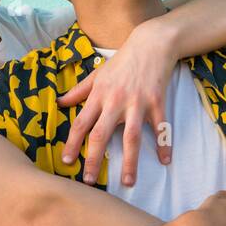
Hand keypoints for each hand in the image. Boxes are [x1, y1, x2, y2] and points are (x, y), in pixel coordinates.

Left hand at [57, 18, 175, 185]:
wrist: (151, 44)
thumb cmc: (123, 60)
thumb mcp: (98, 73)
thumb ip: (79, 90)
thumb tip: (61, 103)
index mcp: (99, 95)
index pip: (81, 123)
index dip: (73, 143)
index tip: (67, 161)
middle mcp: (116, 101)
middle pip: (101, 135)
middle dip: (94, 159)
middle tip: (89, 181)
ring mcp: (137, 103)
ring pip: (131, 137)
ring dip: (130, 161)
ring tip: (129, 182)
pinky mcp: (157, 102)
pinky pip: (160, 127)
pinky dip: (163, 144)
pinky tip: (165, 161)